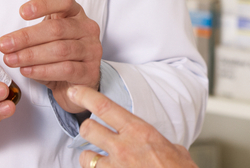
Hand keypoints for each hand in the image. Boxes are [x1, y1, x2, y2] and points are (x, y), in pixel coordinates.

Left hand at [0, 0, 102, 113]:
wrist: (77, 83)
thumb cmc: (59, 56)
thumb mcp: (47, 38)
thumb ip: (32, 36)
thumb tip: (6, 42)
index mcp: (75, 13)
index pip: (63, 1)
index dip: (43, 4)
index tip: (22, 13)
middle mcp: (87, 28)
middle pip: (57, 28)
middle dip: (26, 37)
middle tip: (5, 45)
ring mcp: (91, 50)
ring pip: (60, 50)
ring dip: (31, 55)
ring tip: (12, 60)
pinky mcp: (91, 71)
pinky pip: (66, 69)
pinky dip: (43, 70)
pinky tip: (27, 71)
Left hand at [67, 85, 196, 167]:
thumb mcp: (174, 149)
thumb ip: (159, 142)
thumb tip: (162, 145)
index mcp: (139, 131)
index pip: (105, 107)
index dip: (85, 96)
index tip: (75, 90)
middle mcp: (123, 148)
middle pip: (87, 128)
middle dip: (86, 128)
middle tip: (91, 130)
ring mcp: (115, 167)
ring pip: (85, 156)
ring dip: (89, 156)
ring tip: (98, 158)